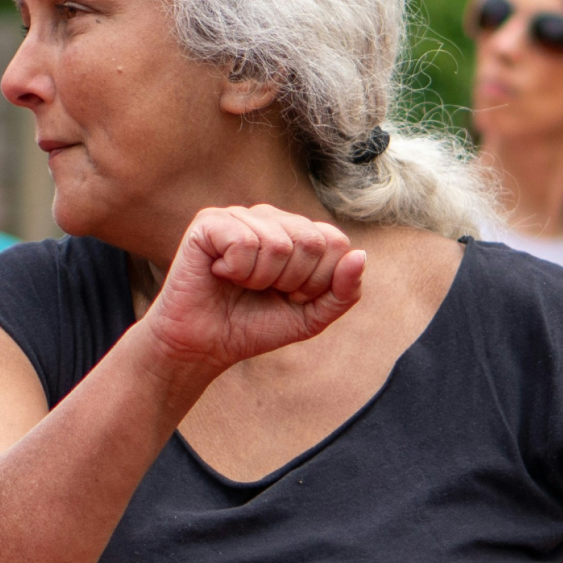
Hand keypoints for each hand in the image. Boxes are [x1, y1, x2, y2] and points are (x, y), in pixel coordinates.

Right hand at [138, 205, 367, 375]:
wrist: (202, 347)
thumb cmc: (252, 327)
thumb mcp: (310, 318)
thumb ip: (343, 293)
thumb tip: (360, 256)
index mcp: (297, 234)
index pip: (335, 242)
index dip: (318, 281)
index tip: (291, 298)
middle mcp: (270, 218)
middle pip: (311, 242)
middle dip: (291, 282)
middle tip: (263, 292)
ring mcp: (240, 216)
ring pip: (279, 243)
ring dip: (260, 280)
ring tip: (239, 285)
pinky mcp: (209, 222)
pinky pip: (244, 241)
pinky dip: (236, 270)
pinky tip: (219, 273)